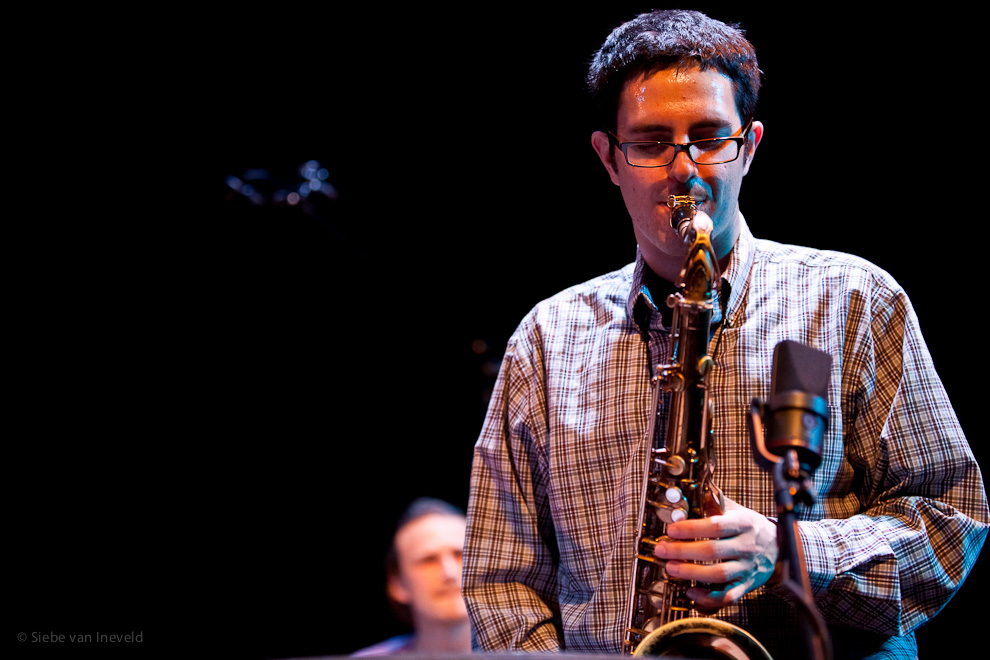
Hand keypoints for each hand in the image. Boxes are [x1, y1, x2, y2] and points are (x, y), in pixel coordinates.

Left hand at [653, 496, 777, 610]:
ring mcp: (747, 568)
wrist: (778, 546)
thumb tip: (685, 496)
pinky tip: (691, 590)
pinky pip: (728, 596)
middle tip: (662, 550)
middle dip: (682, 551)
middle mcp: (746, 546)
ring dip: (691, 573)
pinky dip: (708, 597)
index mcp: (742, 524)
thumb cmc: (748, 525)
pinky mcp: (746, 585)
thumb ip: (711, 503)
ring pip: (718, 575)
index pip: (715, 526)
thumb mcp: (734, 509)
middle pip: (712, 551)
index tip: (671, 530)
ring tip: (670, 568)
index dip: (691, 529)